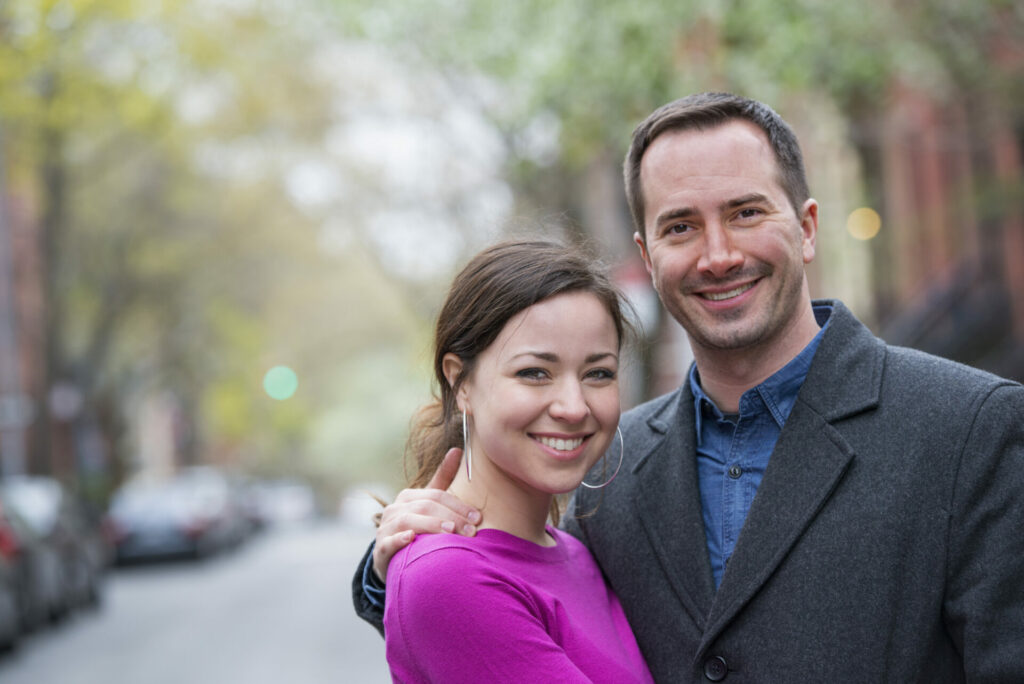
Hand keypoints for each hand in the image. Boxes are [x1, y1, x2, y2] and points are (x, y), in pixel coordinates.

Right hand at [371, 448, 480, 583]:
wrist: (389, 554)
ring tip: (450, 531)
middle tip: (471, 530)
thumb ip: (442, 478)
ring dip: (431, 525)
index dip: (458, 505)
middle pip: (425, 507)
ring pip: (408, 521)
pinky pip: (388, 542)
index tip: (478, 517)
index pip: (436, 496)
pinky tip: (411, 538)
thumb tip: (457, 449)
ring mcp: (386, 528)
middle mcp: (395, 509)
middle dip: (451, 517)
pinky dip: (399, 539)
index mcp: (408, 497)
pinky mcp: (381, 549)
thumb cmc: (415, 526)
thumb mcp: (428, 503)